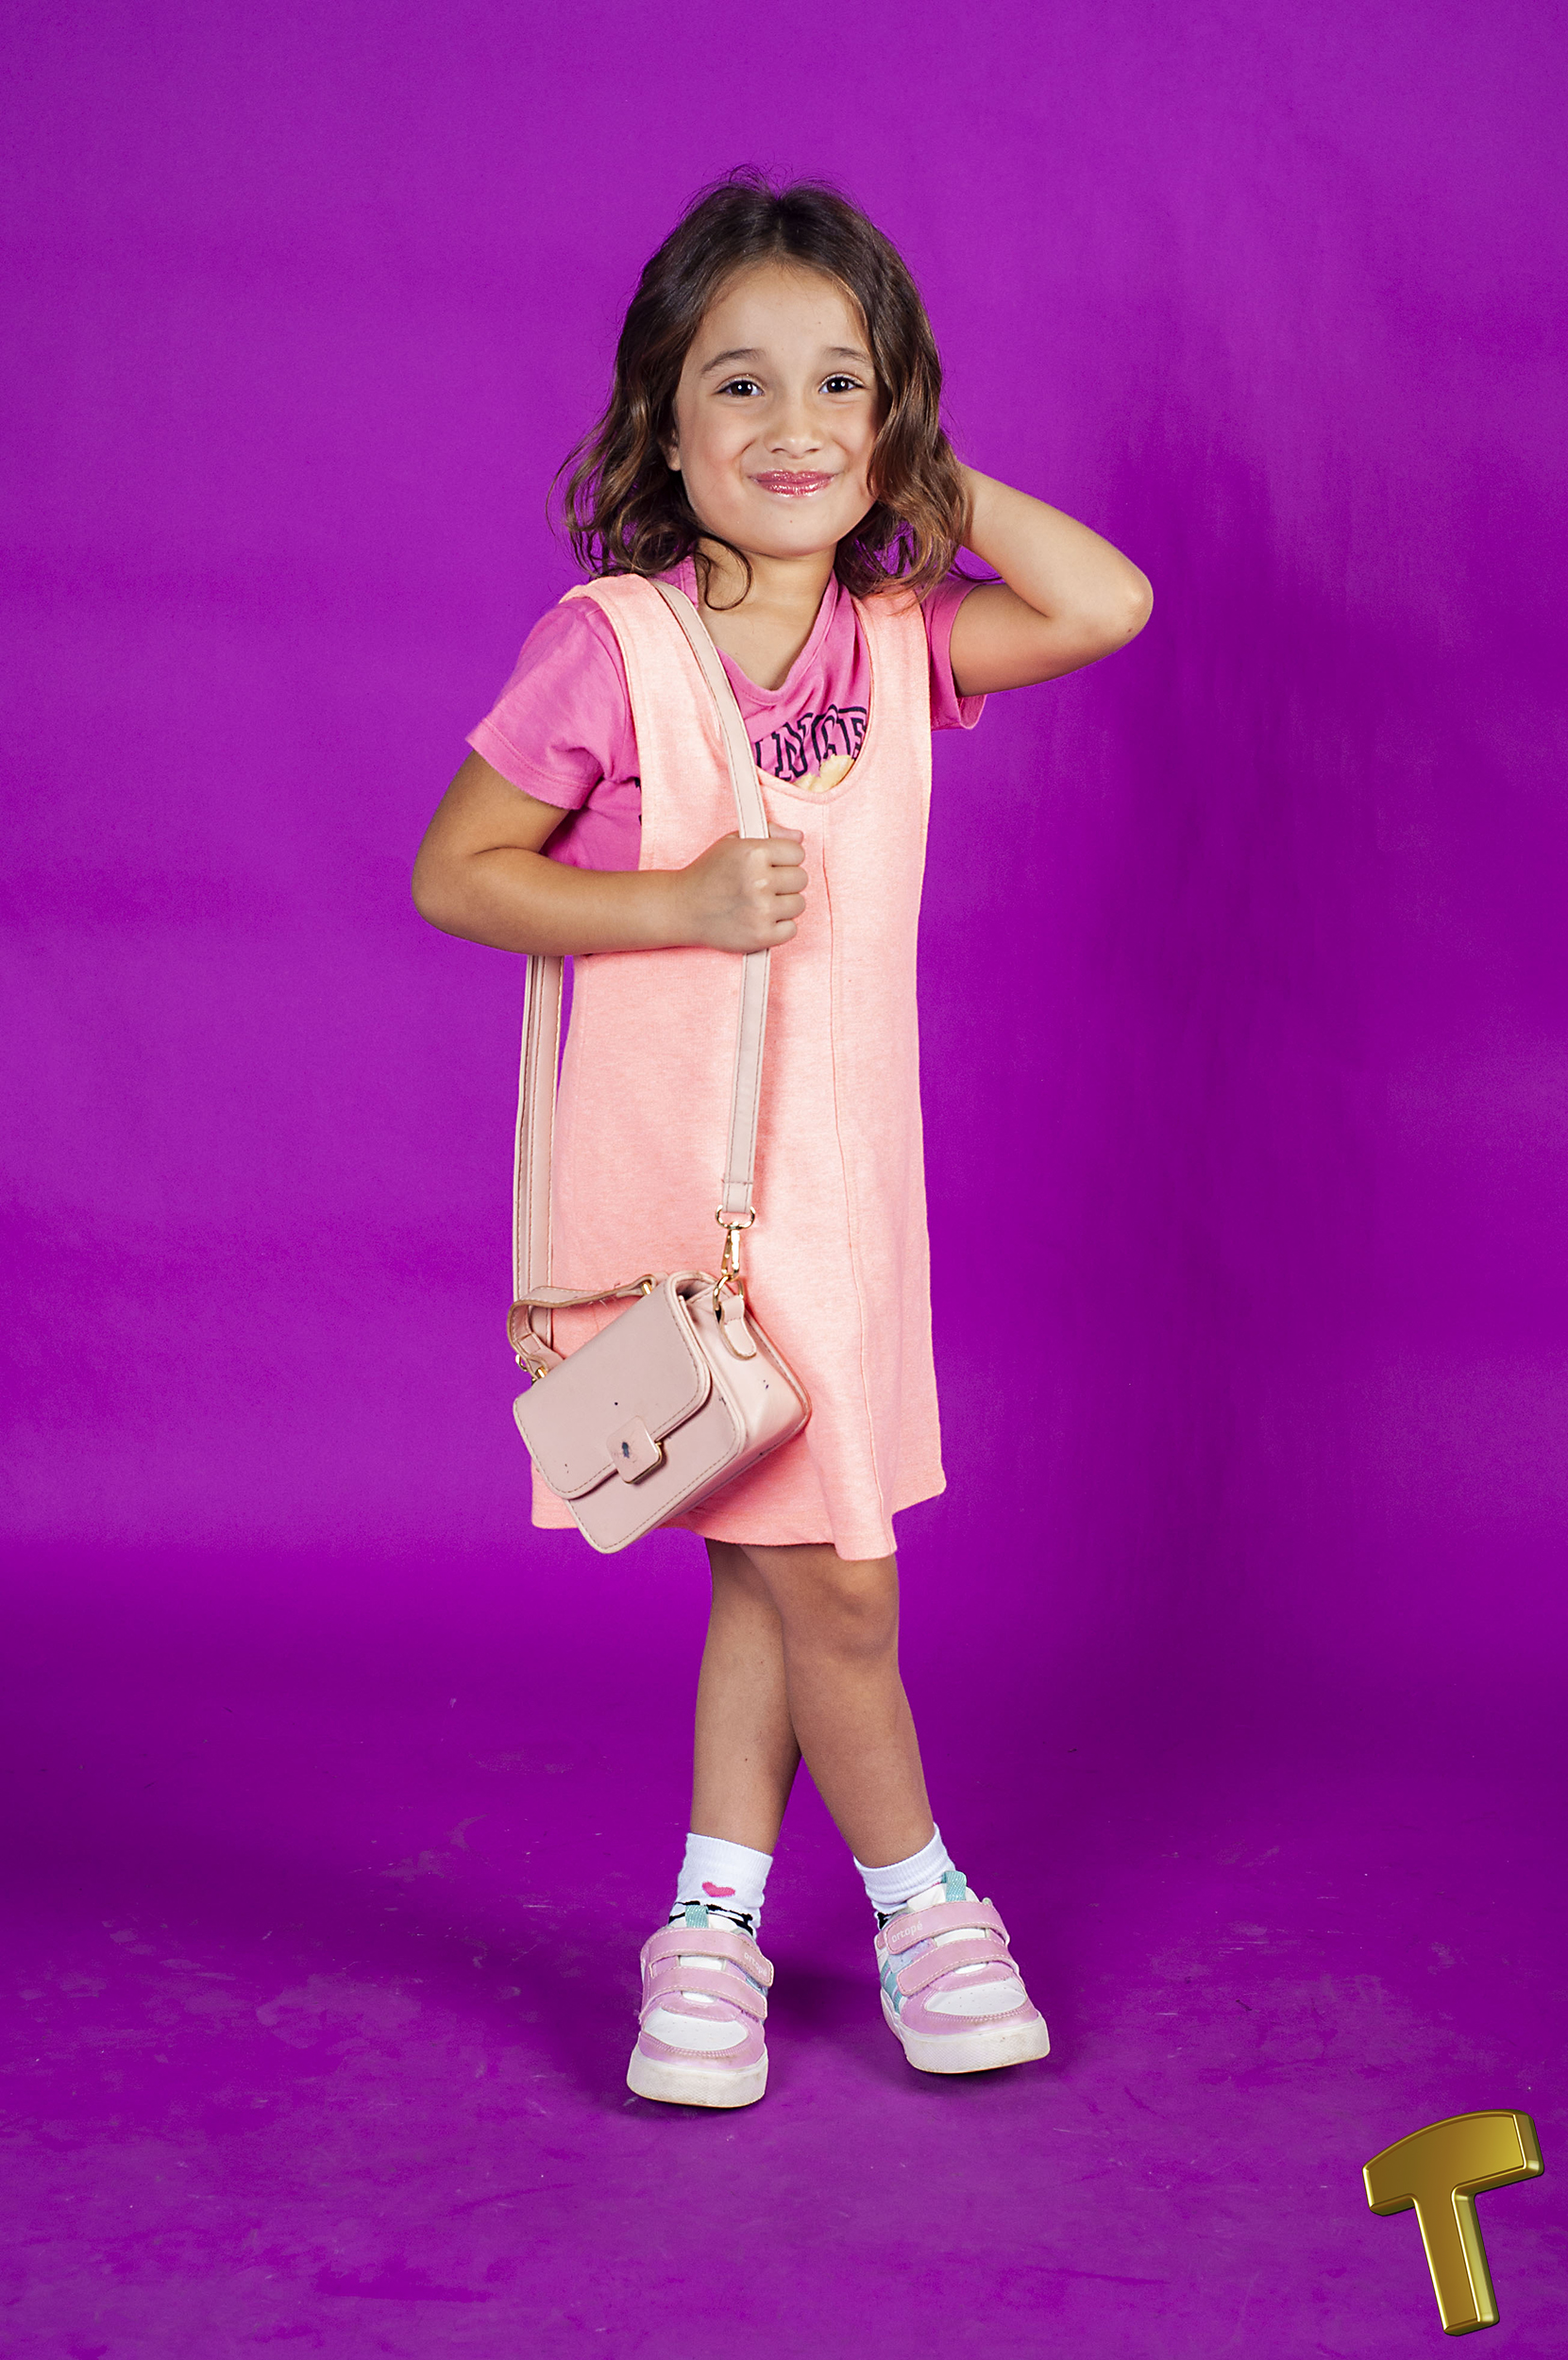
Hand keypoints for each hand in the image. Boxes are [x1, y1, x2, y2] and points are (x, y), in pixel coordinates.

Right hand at [673, 828, 807, 950]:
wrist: (682, 908)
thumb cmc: (708, 873)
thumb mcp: (733, 842)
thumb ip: (769, 833)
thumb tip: (799, 837)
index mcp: (754, 852)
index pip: (798, 853)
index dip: (785, 859)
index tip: (770, 865)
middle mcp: (759, 880)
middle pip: (801, 879)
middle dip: (785, 881)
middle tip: (763, 885)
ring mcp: (761, 910)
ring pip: (799, 904)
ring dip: (784, 904)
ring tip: (761, 903)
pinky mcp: (761, 935)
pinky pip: (792, 929)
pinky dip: (779, 927)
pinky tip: (761, 920)